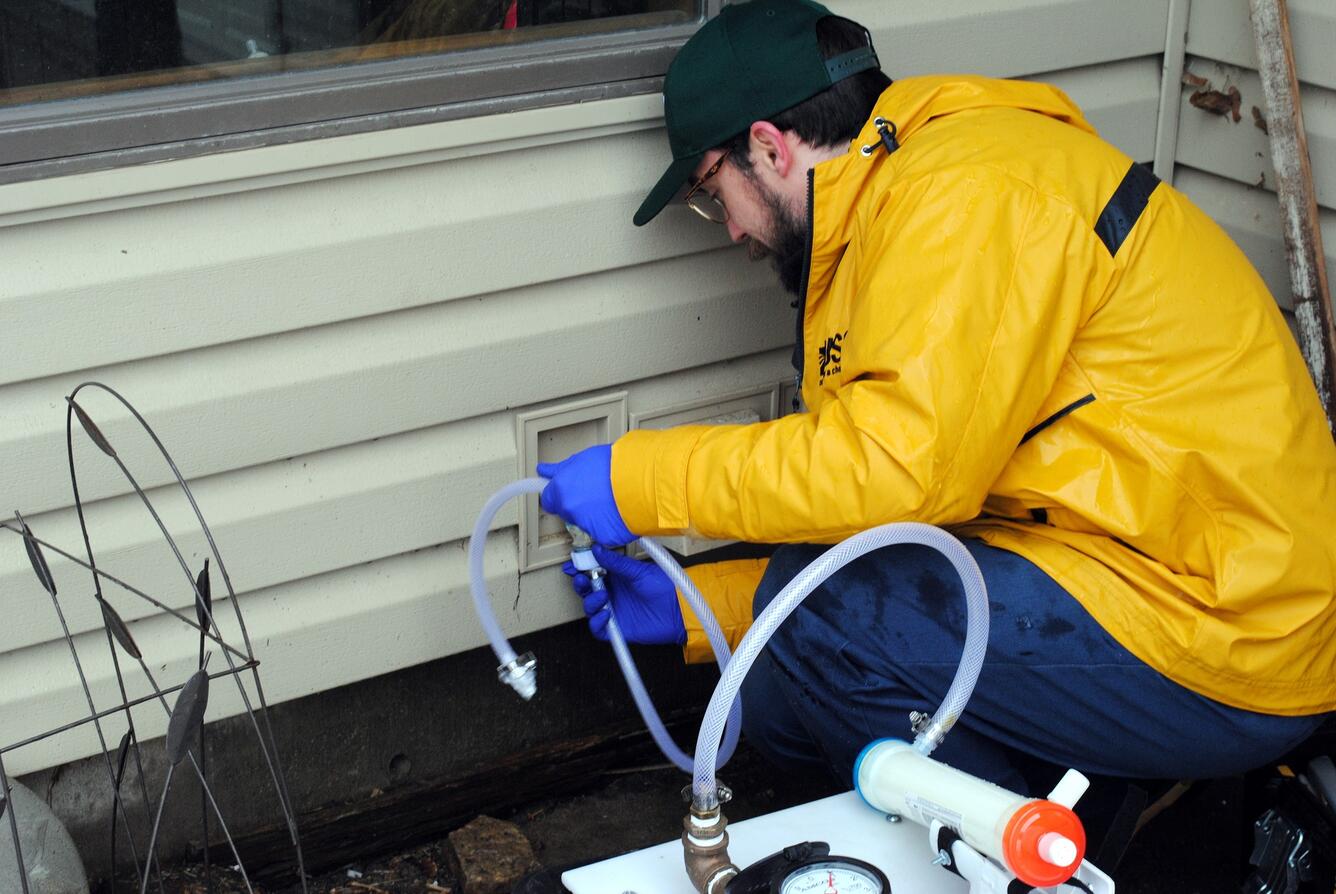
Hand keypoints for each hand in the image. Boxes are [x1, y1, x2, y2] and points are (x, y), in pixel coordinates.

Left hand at [537, 444, 635, 546]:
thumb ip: (562, 469)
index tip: (565, 492)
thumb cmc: (617, 466)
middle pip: (567, 511)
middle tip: (595, 492)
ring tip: (610, 499)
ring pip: (585, 523)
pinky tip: (618, 511)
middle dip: (577, 504)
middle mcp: (570, 510)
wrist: (642, 481)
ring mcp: (586, 525)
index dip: (559, 495)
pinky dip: (608, 525)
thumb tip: (545, 470)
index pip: (548, 499)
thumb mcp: (584, 459)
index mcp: (561, 490)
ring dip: (593, 515)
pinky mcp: (603, 537)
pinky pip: (602, 532)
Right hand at [563, 545, 685, 645]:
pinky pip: (598, 629)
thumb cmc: (664, 586)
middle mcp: (613, 593)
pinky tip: (606, 614)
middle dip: (580, 584)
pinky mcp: (618, 628)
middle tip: (581, 578)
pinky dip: (597, 623)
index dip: (580, 569)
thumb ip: (616, 562)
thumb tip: (597, 548)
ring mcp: (615, 610)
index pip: (592, 572)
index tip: (572, 565)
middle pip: (587, 590)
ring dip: (590, 601)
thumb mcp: (638, 570)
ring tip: (602, 595)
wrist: (680, 608)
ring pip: (590, 608)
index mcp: (617, 577)